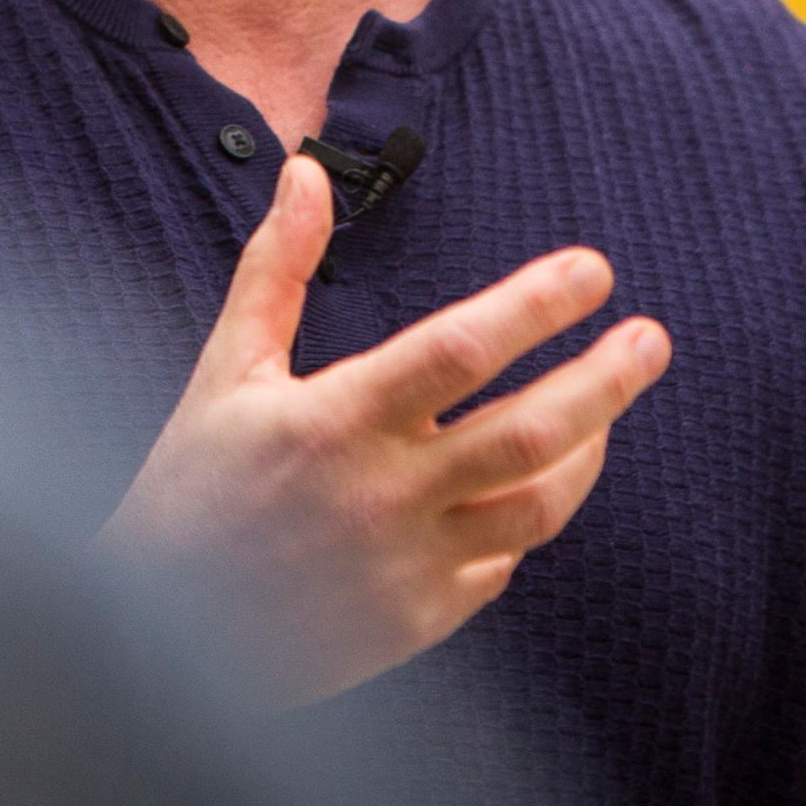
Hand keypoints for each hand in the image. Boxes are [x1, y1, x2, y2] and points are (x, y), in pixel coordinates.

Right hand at [99, 151, 673, 706]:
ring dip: (589, 450)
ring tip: (609, 411)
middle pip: (532, 428)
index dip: (538, 304)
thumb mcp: (225, 370)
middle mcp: (384, 493)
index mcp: (337, 418)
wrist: (152, 633)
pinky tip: (533, 484)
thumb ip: (275, 269)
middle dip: (607, 379)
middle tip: (653, 338)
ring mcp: (407, 565)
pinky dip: (525, 520)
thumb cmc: (191, 487)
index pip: (464, 348)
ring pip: (539, 505)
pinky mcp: (417, 620)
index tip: (593, 270)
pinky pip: (502, 565)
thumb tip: (306, 171)